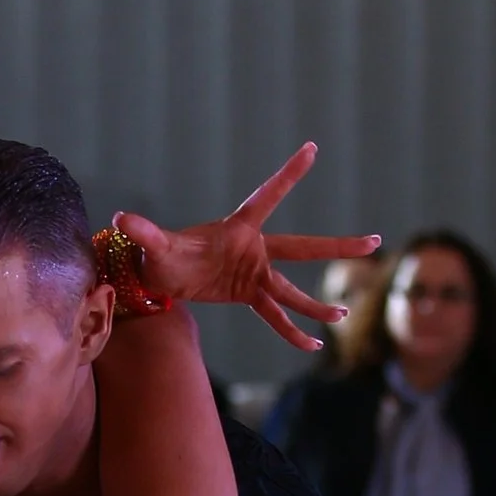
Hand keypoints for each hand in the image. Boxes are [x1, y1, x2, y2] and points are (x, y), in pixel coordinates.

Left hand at [114, 143, 379, 351]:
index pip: (268, 196)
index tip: (311, 149)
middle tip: (374, 242)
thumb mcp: (153, 245)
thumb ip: (144, 231)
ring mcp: (255, 273)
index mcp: (238, 227)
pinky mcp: (250, 294)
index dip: (288, 175)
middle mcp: (254, 249)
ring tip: (343, 315)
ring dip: (317, 305)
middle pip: (303, 247)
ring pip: (294, 290)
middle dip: (337, 247)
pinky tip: (311, 346)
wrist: (162, 275)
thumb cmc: (159, 253)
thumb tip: (122, 219)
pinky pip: (275, 316)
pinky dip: (291, 332)